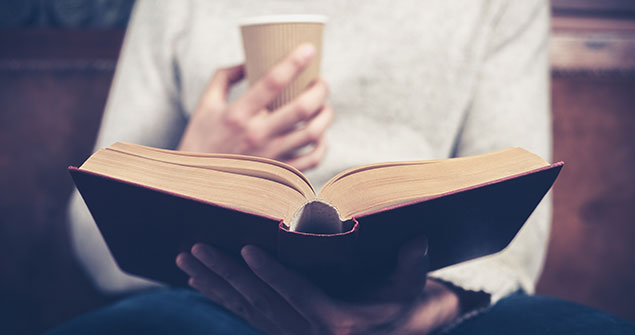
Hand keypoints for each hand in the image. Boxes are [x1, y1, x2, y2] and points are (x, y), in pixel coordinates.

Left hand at [176, 237, 460, 333]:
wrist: (388, 333)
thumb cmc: (396, 307)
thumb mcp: (408, 289)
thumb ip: (411, 265)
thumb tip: (419, 239)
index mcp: (336, 323)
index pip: (297, 293)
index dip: (271, 272)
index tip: (246, 249)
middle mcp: (306, 333)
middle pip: (260, 300)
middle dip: (225, 273)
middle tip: (196, 248)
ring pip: (245, 308)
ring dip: (213, 284)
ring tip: (185, 261)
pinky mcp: (279, 332)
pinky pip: (244, 315)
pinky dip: (219, 297)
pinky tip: (197, 282)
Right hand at [178, 44, 333, 170]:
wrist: (198, 182)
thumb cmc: (202, 139)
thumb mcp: (206, 104)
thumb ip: (224, 77)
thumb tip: (249, 60)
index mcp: (237, 114)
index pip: (272, 82)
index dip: (294, 62)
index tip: (308, 49)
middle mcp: (257, 135)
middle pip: (302, 108)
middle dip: (320, 89)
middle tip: (321, 82)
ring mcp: (270, 156)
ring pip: (313, 133)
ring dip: (326, 115)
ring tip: (324, 106)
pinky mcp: (279, 172)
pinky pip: (312, 160)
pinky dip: (323, 145)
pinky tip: (320, 135)